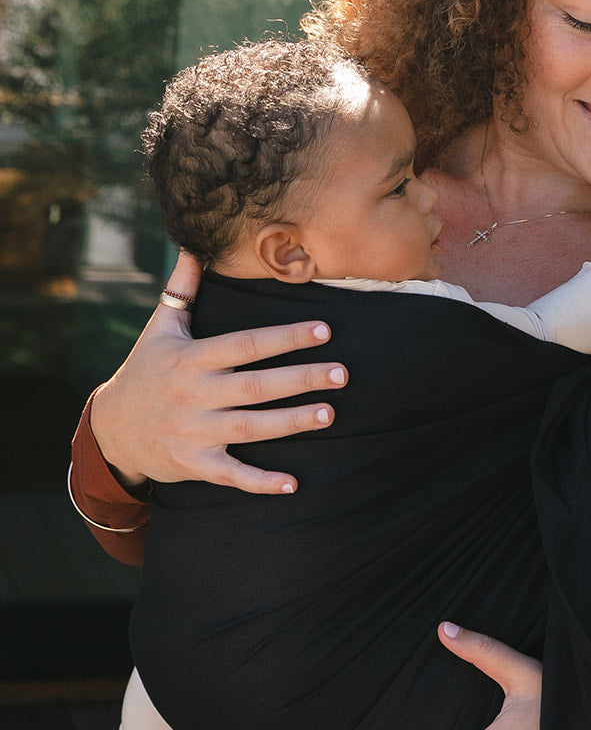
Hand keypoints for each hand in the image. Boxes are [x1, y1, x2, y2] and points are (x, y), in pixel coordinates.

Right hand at [90, 249, 347, 493]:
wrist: (111, 429)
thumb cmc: (145, 371)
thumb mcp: (159, 328)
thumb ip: (182, 289)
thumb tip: (193, 246)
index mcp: (190, 358)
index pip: (244, 344)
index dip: (283, 336)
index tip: (323, 329)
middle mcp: (193, 394)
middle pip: (255, 386)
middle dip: (300, 380)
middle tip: (341, 373)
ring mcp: (193, 431)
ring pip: (250, 427)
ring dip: (291, 422)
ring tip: (330, 414)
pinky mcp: (193, 465)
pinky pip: (231, 475)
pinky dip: (259, 482)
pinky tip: (292, 484)